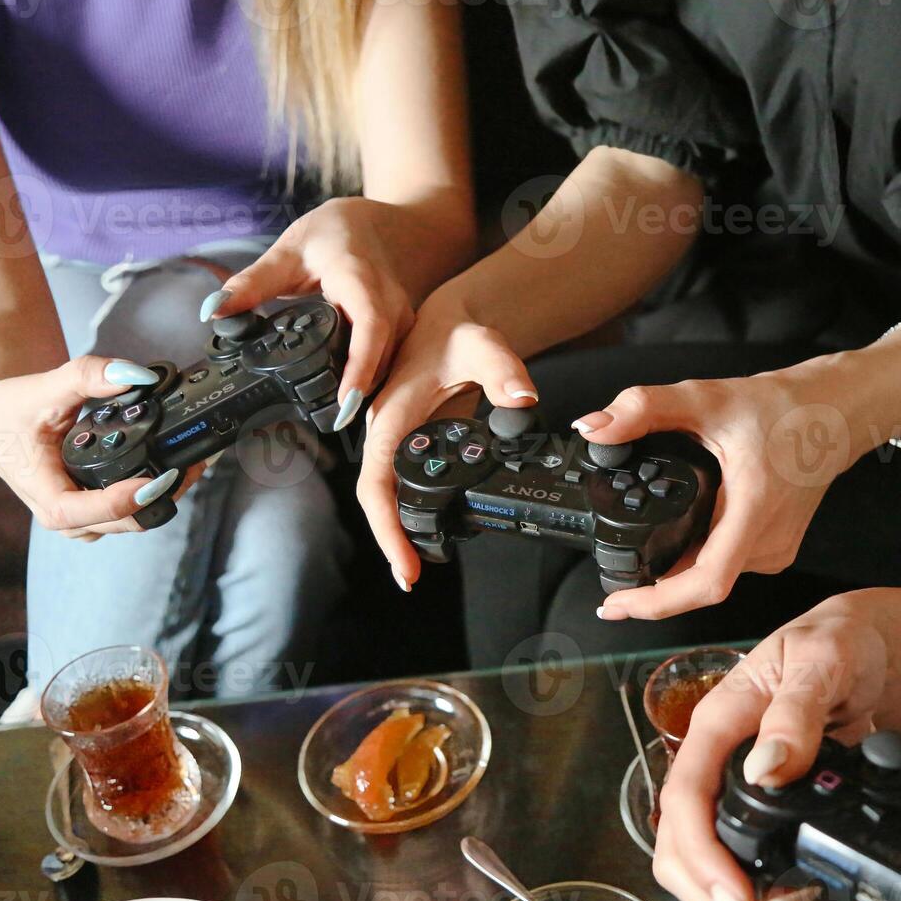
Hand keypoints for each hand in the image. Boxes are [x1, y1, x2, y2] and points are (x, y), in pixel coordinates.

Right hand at [0, 357, 205, 539]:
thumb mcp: (44, 387)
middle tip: (193, 465)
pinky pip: (125, 513)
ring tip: (190, 466)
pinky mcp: (88, 509)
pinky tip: (171, 469)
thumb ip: (88, 377)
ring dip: (161, 499)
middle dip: (161, 498)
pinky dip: (150, 496)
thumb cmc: (8, 410)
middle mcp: (62, 513)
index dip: (126, 502)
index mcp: (46, 494)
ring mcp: (78, 516)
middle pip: (122, 523)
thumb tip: (137, 375)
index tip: (157, 479)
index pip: (90, 513)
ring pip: (128, 522)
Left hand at [201, 197, 416, 430]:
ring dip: (368, 392)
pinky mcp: (403, 332)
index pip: (370, 329)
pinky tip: (351, 400)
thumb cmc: (336, 233)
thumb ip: (251, 284)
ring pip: (391, 365)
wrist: (378, 226)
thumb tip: (213, 311)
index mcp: (361, 281)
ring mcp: (403, 319)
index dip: (359, 368)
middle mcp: (391, 303)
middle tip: (330, 424)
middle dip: (360, 393)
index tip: (344, 401)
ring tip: (339, 419)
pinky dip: (373, 381)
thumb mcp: (288, 251)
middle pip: (382, 357)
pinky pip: (393, 363)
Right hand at [357, 294, 537, 589]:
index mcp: (390, 416)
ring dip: (400, 531)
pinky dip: (415, 514)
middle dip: (390, 540)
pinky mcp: (412, 445)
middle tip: (411, 577)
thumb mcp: (482, 346)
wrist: (451, 322)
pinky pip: (406, 486)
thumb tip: (524, 399)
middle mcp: (386, 432)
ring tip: (417, 568)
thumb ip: (504, 371)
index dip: (386, 526)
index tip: (403, 562)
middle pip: (376, 498)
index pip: (376, 482)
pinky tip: (431, 536)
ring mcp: (397, 441)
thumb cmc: (457, 333)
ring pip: (388, 495)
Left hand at [575, 361, 864, 620]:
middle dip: (653, 584)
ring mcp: (776, 550)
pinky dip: (697, 558)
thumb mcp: (705, 398)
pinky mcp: (776, 549)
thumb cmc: (785, 408)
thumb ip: (644, 407)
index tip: (617, 605)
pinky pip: (726, 565)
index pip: (706, 582)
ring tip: (642, 551)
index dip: (657, 603)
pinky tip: (680, 537)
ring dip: (676, 570)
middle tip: (613, 577)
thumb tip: (594, 426)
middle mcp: (769, 542)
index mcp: (754, 511)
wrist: (836, 412)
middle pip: (700, 583)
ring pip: (713, 575)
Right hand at [652, 591, 886, 900]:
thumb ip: (794, 712)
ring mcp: (731, 783)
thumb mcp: (821, 660)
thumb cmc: (835, 644)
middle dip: (706, 890)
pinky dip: (746, 885)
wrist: (863, 651)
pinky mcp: (755, 804)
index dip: (701, 851)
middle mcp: (715, 756)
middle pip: (675, 837)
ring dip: (720, 896)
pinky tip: (781, 893)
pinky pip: (730, 852)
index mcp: (719, 719)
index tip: (735, 891)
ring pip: (692, 853)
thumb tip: (767, 768)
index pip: (685, 794)